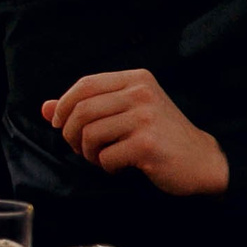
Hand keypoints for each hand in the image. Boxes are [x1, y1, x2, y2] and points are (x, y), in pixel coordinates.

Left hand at [42, 70, 227, 194]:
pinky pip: (106, 156)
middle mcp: (141, 93)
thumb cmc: (159, 135)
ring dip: (88, 153)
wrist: (202, 161)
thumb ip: (86, 106)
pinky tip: (120, 166)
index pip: (85, 84)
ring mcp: (146, 118)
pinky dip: (106, 166)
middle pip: (82, 110)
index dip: (63, 104)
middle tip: (80, 148)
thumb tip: (44, 108)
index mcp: (136, 79)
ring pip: (90, 134)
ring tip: (101, 158)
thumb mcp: (126, 112)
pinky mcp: (147, 144)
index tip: (58, 123)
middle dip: (71, 134)